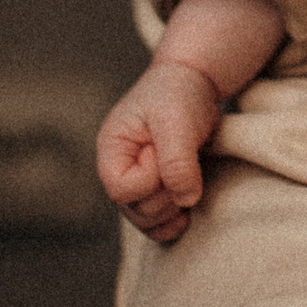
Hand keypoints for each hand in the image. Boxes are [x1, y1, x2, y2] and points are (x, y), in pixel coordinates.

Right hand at [96, 60, 223, 243]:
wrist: (195, 81)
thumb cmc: (180, 93)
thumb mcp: (178, 120)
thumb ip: (178, 160)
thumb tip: (185, 200)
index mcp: (112, 148)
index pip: (120, 189)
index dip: (150, 179)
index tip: (165, 151)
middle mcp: (118, 169)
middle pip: (135, 209)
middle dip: (166, 194)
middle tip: (185, 161)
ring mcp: (136, 182)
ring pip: (147, 220)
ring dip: (173, 209)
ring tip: (190, 177)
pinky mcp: (155, 190)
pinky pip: (158, 224)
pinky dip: (174, 223)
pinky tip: (188, 210)